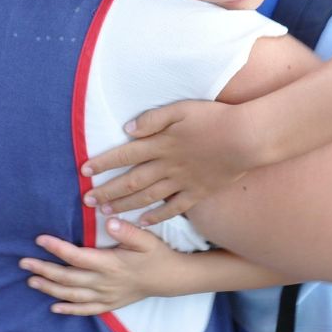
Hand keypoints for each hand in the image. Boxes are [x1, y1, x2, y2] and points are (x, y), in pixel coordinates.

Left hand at [20, 218, 180, 314]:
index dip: (57, 248)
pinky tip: (53, 307)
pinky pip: (86, 310)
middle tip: (23, 263)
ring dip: (50, 289)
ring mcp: (106, 296)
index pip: (77, 256)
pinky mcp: (110, 304)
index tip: (39, 239)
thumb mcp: (147, 239)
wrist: (171, 279)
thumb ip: (128, 231)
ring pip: (72, 295)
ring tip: (31, 282)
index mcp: (111, 264)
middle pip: (68, 278)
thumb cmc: (157, 255)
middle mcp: (105, 283)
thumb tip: (110, 222)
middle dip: (44, 270)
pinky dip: (69, 310)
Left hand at [82, 99, 256, 223]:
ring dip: (124, 206)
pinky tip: (142, 222)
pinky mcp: (198, 193)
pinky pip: (173, 209)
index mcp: (160, 143)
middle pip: (130, 181)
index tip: (84, 171)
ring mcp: (182, 182)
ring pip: (146, 198)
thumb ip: (152, 119)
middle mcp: (167, 166)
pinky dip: (155, 217)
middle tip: (87, 201)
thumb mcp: (180, 109)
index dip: (102, 163)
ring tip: (105, 213)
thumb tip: (127, 130)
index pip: (124, 154)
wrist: (247, 138)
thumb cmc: (214, 118)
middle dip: (106, 191)